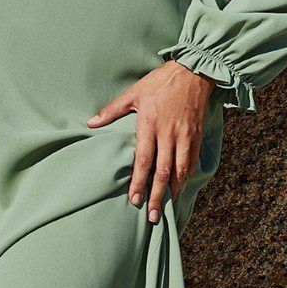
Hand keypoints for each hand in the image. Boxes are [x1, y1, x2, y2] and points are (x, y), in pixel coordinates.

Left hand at [87, 61, 216, 223]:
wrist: (194, 72)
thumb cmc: (160, 81)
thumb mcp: (133, 93)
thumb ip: (112, 110)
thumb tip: (90, 122)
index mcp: (150, 124)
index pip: (144, 160)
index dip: (139, 181)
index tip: (133, 198)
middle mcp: (169, 134)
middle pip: (162, 172)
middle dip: (156, 195)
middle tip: (150, 215)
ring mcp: (185, 136)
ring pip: (180, 170)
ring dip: (173, 190)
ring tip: (166, 207)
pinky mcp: (196, 135)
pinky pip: (192, 161)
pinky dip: (187, 176)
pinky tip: (180, 187)